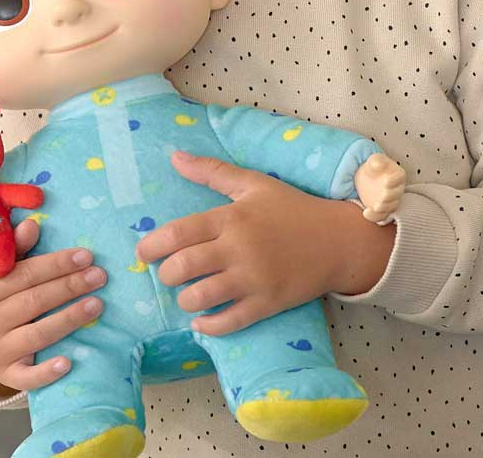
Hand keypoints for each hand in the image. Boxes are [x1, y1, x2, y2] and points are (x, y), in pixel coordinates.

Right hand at [0, 220, 105, 390]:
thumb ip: (14, 250)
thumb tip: (33, 225)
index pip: (23, 275)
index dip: (56, 264)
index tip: (86, 256)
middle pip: (33, 302)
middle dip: (69, 287)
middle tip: (99, 277)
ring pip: (36, 334)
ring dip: (69, 319)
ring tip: (97, 305)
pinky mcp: (4, 374)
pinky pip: (25, 377)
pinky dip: (46, 372)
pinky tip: (68, 363)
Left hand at [135, 151, 395, 336]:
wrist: (339, 241)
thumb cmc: (293, 210)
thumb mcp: (254, 184)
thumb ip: (212, 171)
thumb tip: (174, 156)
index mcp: (232, 218)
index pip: (178, 233)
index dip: (152, 245)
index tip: (143, 252)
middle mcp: (239, 249)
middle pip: (184, 267)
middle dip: (166, 274)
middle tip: (168, 274)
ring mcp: (254, 279)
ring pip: (201, 297)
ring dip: (185, 300)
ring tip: (187, 295)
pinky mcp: (267, 303)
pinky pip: (229, 322)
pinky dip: (208, 326)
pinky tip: (201, 322)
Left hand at [355, 154, 405, 221]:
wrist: (366, 177)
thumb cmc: (373, 167)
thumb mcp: (374, 159)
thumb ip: (376, 160)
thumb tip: (378, 165)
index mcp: (397, 175)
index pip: (400, 178)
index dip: (394, 181)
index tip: (386, 182)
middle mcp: (397, 189)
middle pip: (397, 195)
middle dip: (390, 197)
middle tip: (382, 198)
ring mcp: (390, 201)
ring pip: (391, 208)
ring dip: (384, 209)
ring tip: (375, 207)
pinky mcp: (383, 209)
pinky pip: (382, 216)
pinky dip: (374, 216)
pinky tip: (366, 212)